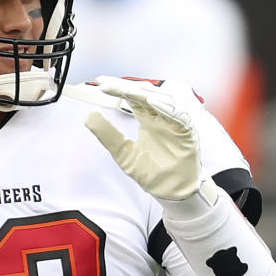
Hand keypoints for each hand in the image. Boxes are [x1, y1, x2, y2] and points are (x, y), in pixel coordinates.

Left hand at [84, 76, 202, 200]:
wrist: (170, 192)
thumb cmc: (151, 172)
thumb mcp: (123, 152)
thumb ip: (108, 134)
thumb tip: (89, 115)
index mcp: (147, 119)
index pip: (132, 98)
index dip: (117, 89)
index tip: (100, 82)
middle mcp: (161, 118)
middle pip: (144, 95)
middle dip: (126, 87)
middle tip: (106, 83)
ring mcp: (174, 124)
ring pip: (161, 101)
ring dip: (143, 95)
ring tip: (125, 90)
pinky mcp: (187, 133)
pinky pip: (179, 117)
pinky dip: (167, 109)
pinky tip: (152, 103)